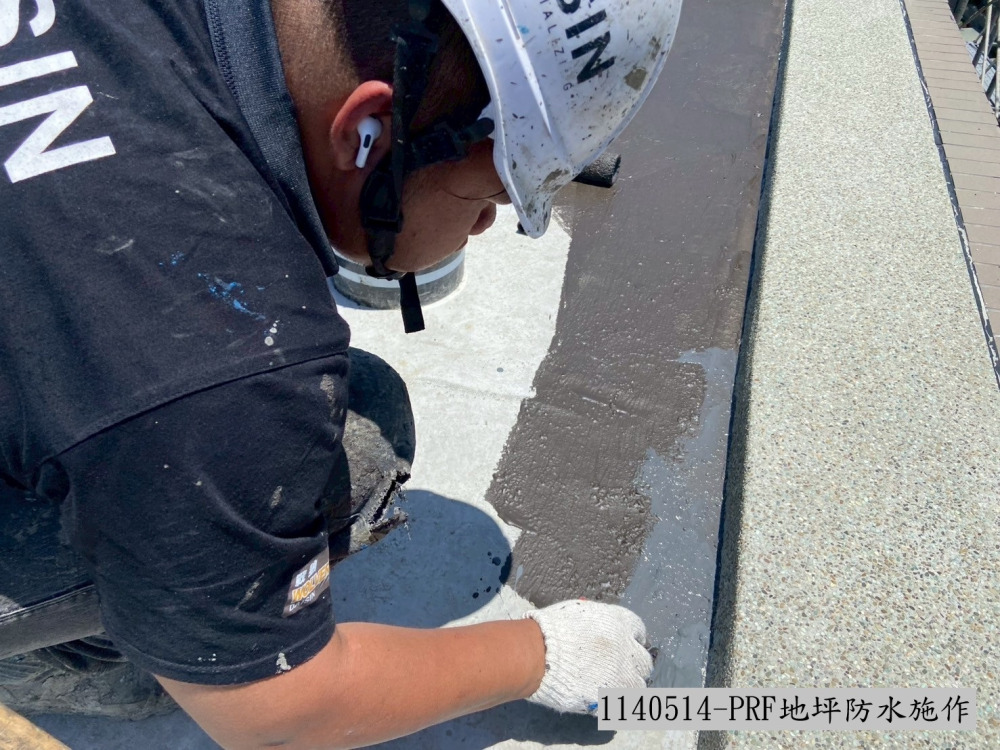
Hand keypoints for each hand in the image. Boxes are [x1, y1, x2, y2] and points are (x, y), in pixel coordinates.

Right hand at [523, 600, 652, 714]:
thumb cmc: (553, 627)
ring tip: (612, 687)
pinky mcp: (609, 697)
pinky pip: (619, 703)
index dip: (633, 639)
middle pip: (645, 662)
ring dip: (627, 686)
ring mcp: (621, 674)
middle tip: (621, 669)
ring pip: (638, 685)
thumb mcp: (578, 612)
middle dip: (635, 666)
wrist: (539, 653)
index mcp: (619, 623)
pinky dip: (611, 702)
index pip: (639, 631)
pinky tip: (600, 699)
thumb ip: (596, 621)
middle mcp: (626, 648)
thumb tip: (596, 627)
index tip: (627, 645)